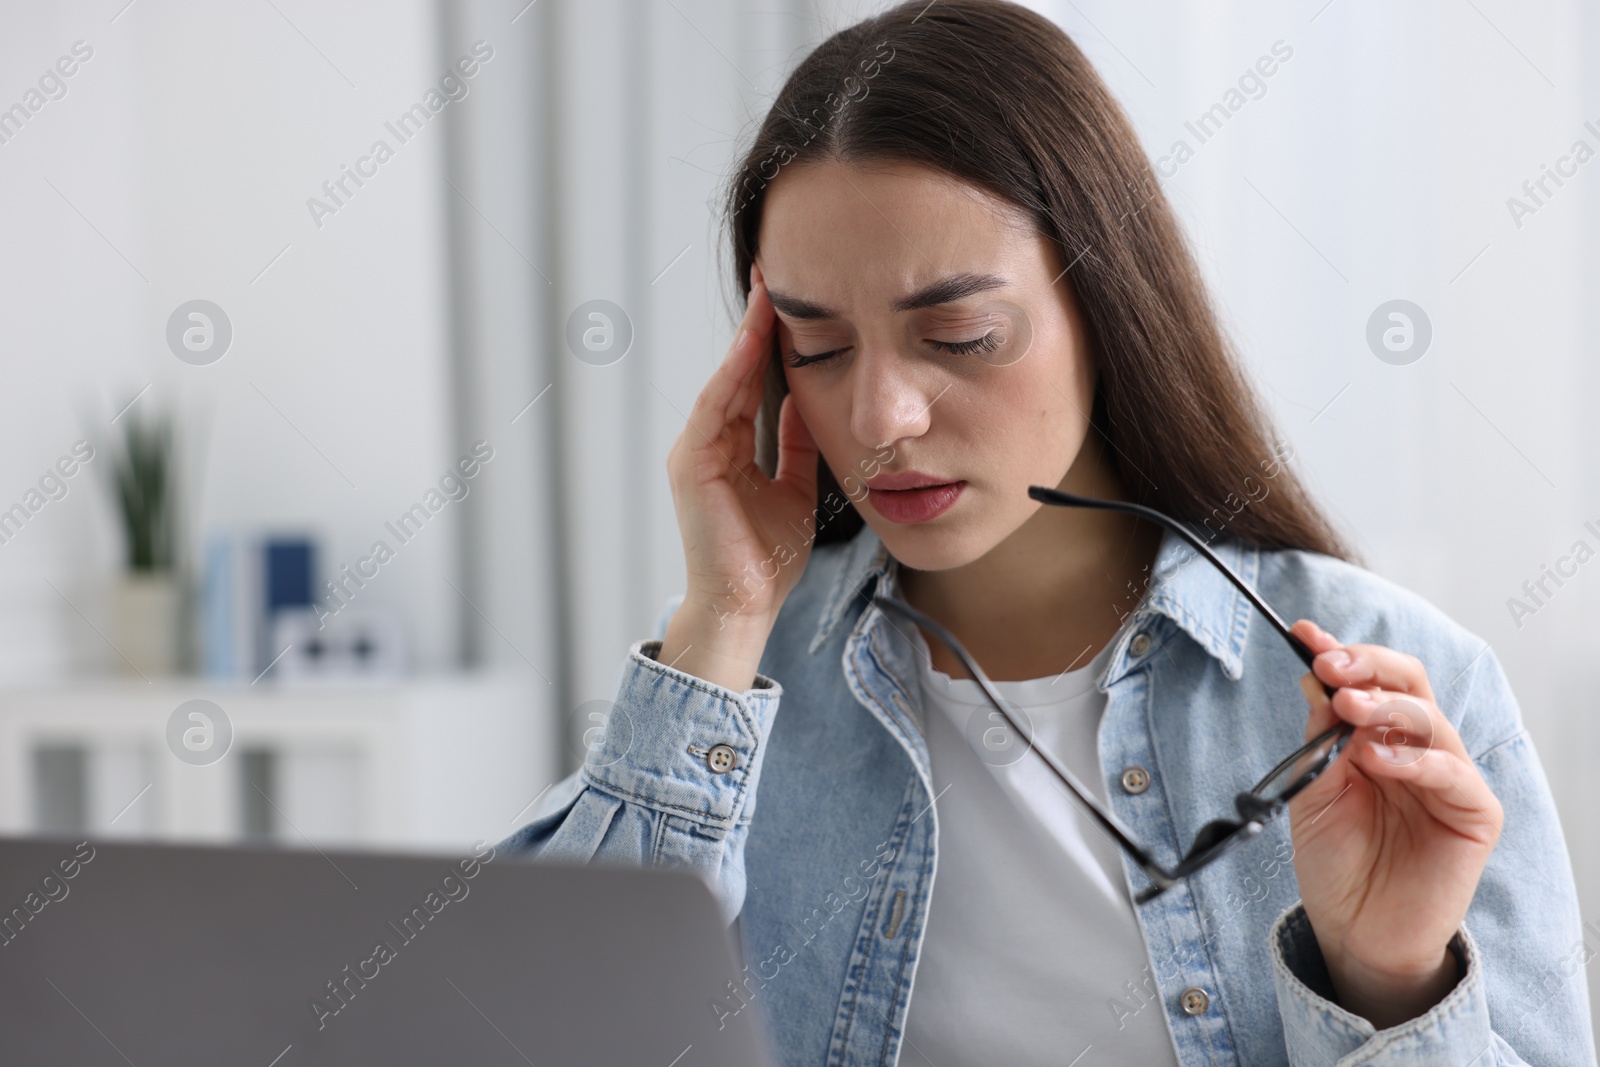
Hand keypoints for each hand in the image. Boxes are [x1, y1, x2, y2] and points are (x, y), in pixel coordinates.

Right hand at [658, 261, 820, 689]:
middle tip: (775, 275)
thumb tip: (813, 398)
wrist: (746, 604)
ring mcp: (695, 451)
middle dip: (756, 325)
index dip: (769, 341)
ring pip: (723, 380)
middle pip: (734, 371)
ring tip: (767, 294)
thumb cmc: (767, 557)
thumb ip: (798, 442)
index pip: (751, 382)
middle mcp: (707, 443)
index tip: (790, 301)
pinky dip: (732, 372)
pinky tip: (753, 342)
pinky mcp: (691, 463)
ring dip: (746, 337)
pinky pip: (714, 406)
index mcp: (729, 448)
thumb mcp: (795, 485)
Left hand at [1285, 619, 1501, 1029]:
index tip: (1303, 635)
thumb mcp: (1311, 791)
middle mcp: (1414, 748)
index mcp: (1374, 737)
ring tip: (1349, 710)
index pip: (1366, 681)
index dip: (1339, 654)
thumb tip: (1313, 678)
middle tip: (1331, 665)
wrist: (1355, 932)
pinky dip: (1417, 760)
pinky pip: (1454, 774)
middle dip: (1368, 667)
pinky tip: (1380, 760)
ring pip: (1431, 720)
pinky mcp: (1473, 814)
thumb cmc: (1336, 862)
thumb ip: (1317, 740)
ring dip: (1387, 707)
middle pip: (1407, 684)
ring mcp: (1447, 777)